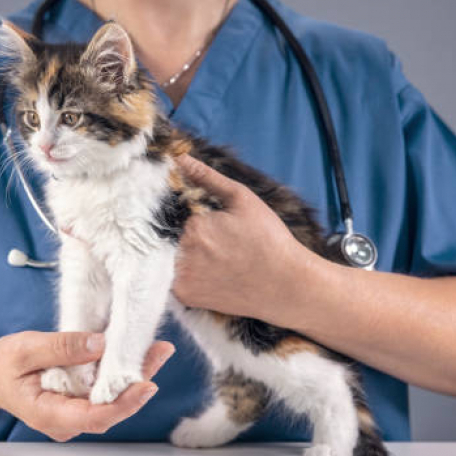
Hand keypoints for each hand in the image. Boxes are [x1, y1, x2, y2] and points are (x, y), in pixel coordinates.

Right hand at [0, 330, 173, 441]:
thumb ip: (60, 348)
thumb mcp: (24, 349)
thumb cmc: (2, 365)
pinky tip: (140, 353)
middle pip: (112, 408)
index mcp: (49, 414)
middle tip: (161, 351)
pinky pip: (107, 389)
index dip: (125, 403)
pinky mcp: (82, 400)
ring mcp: (76, 413)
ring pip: (114, 399)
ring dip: (136, 374)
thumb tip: (98, 344)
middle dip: (139, 381)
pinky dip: (124, 371)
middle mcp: (68, 421)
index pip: (95, 417)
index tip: (147, 383)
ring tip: (159, 349)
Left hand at [171, 155, 317, 326]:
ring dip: (184, 255)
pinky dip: (186, 275)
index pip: (180, 214)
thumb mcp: (242, 200)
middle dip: (190, 237)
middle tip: (222, 247)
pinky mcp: (184, 296)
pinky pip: (172, 280)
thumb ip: (207, 178)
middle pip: (173, 236)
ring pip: (171, 257)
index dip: (200, 219)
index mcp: (194, 225)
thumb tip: (180, 158)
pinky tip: (210, 275)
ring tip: (218, 261)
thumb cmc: (268, 239)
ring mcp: (181, 277)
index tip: (221, 230)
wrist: (284, 285)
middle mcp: (182, 252)